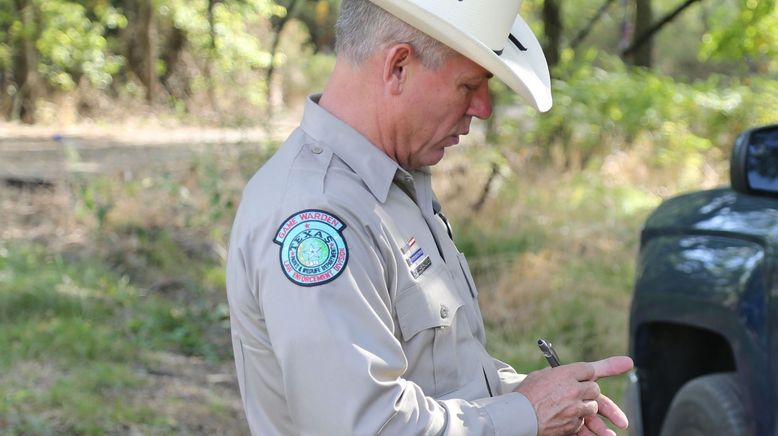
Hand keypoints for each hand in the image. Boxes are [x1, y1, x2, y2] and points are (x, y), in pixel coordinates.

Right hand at [514, 356, 632, 435]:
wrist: (518, 417)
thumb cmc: (525, 395)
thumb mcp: (541, 375)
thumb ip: (560, 374)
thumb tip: (576, 372)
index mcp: (564, 373)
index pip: (590, 369)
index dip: (602, 368)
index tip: (626, 363)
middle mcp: (573, 389)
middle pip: (595, 388)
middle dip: (590, 392)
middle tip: (583, 393)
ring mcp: (575, 408)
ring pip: (593, 407)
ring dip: (587, 409)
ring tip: (572, 409)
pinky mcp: (574, 424)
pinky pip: (583, 422)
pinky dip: (579, 422)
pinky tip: (569, 420)